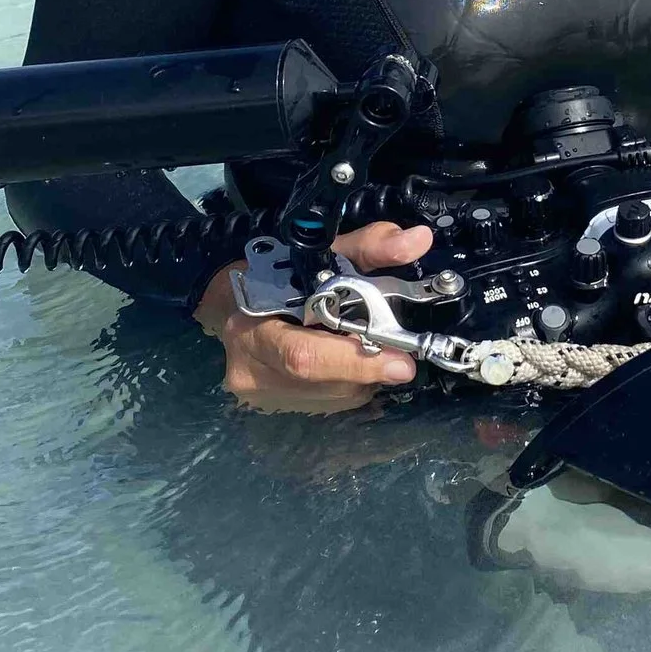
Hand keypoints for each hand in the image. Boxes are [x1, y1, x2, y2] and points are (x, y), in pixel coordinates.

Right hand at [195, 219, 433, 412]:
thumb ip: (370, 246)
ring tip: (365, 346)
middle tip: (400, 354)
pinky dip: (351, 383)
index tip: (401, 364)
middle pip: (328, 382)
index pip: (303, 356)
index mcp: (252, 328)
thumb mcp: (322, 254)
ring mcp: (263, 398)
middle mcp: (251, 372)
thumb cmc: (278, 276)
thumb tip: (417, 241)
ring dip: (364, 376)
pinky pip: (332, 404)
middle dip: (370, 366)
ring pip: (336, 398)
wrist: (233, 305)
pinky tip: (348, 361)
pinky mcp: (278, 410)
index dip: (354, 361)